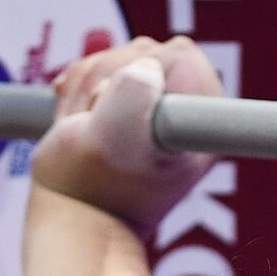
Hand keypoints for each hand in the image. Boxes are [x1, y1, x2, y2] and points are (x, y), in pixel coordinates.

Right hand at [31, 36, 223, 238]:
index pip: (175, 54)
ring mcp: (157, 107)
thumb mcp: (112, 139)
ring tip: (84, 134)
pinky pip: (99, 72)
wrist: (73, 224)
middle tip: (94, 129)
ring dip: (86, 92)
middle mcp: (188, 109)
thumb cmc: (92, 190)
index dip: (134, 77)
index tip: (120, 122)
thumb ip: (133, 88)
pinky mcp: (129, 108)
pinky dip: (79, 91)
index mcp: (203, 118)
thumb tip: (144, 67)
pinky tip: (76, 119)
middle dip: (103, 82)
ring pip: (116, 61)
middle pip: (143, 51)